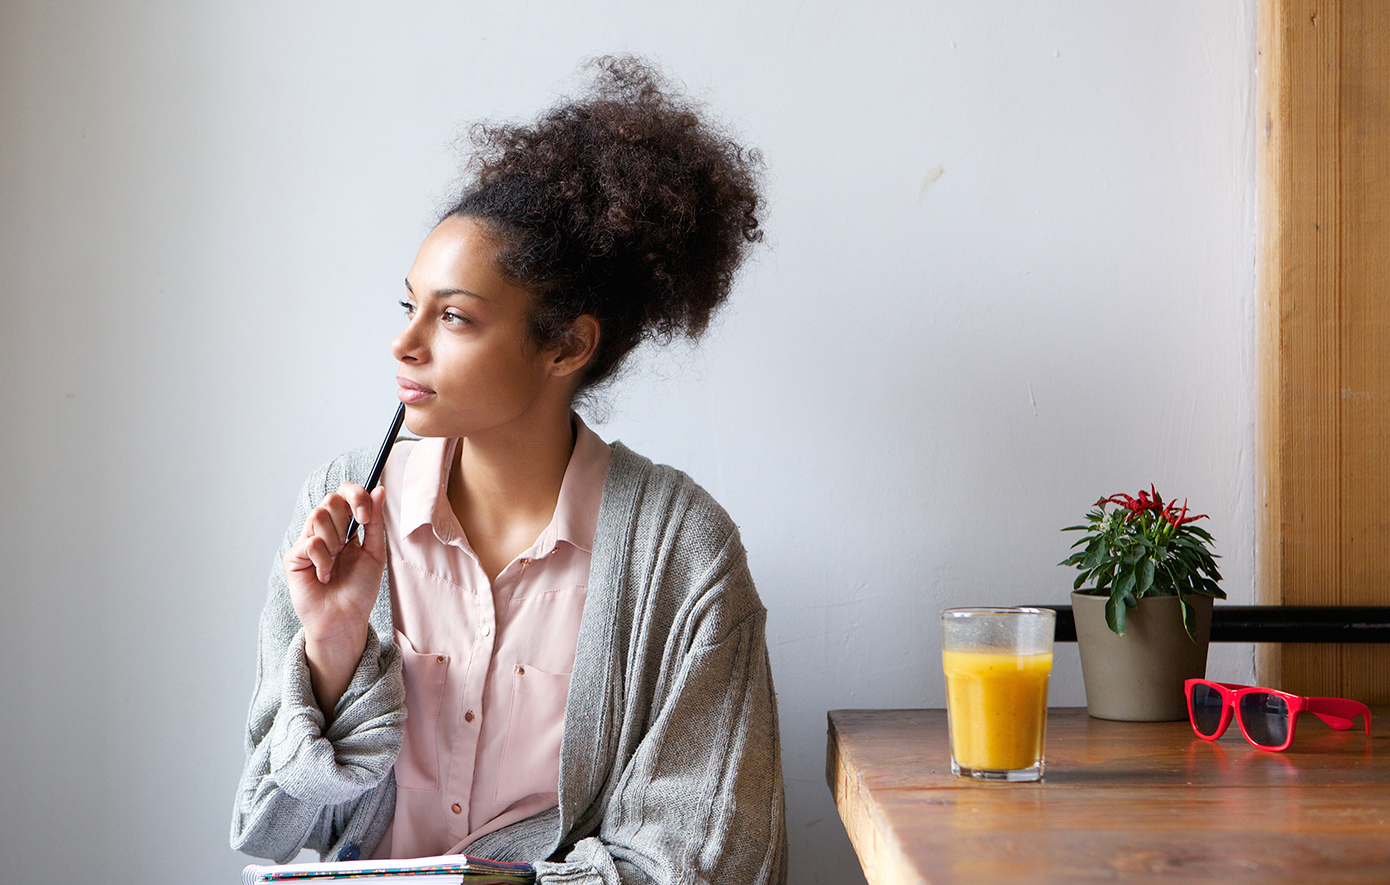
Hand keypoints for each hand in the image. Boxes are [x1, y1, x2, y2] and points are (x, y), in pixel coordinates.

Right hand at [283, 482, 386, 712]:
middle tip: (352, 540)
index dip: (355, 495)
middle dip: (347, 516)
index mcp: (344, 527)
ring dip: (335, 540)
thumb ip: (375, 523)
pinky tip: (325, 576)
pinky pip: (310, 543)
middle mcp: (324, 531)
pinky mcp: (294, 557)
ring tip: (337, 562)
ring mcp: (307, 542)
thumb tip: (379, 489)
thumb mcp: (374, 553)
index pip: (344, 494)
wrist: (345, 620)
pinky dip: (324, 560)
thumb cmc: (359, 590)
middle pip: (330, 499)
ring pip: (317, 515)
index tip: (366, 516)